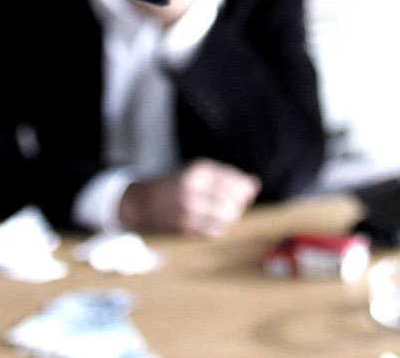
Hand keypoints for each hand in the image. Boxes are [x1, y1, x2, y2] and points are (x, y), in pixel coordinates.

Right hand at [117, 159, 258, 236]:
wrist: (144, 202)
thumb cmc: (177, 186)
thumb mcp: (198, 174)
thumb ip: (226, 178)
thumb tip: (255, 185)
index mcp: (198, 170)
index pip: (233, 179)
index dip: (244, 188)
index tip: (245, 193)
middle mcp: (193, 187)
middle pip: (232, 198)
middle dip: (239, 204)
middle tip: (235, 206)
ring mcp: (188, 207)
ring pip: (226, 215)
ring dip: (231, 217)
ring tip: (226, 215)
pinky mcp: (184, 225)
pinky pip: (214, 230)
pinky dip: (220, 228)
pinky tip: (214, 223)